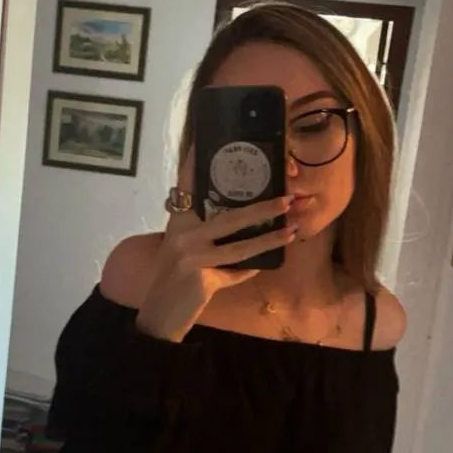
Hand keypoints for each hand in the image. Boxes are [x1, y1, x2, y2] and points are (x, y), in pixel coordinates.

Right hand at [137, 151, 295, 341]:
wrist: (159, 314)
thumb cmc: (176, 280)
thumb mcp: (187, 252)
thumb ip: (211, 237)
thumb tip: (245, 223)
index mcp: (178, 222)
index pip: (187, 185)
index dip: (195, 162)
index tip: (203, 138)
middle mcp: (183, 234)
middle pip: (229, 215)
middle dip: (262, 207)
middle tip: (288, 196)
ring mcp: (191, 255)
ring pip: (240, 244)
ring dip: (270, 236)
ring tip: (293, 227)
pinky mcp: (200, 276)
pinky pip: (237, 270)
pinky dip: (256, 264)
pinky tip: (277, 255)